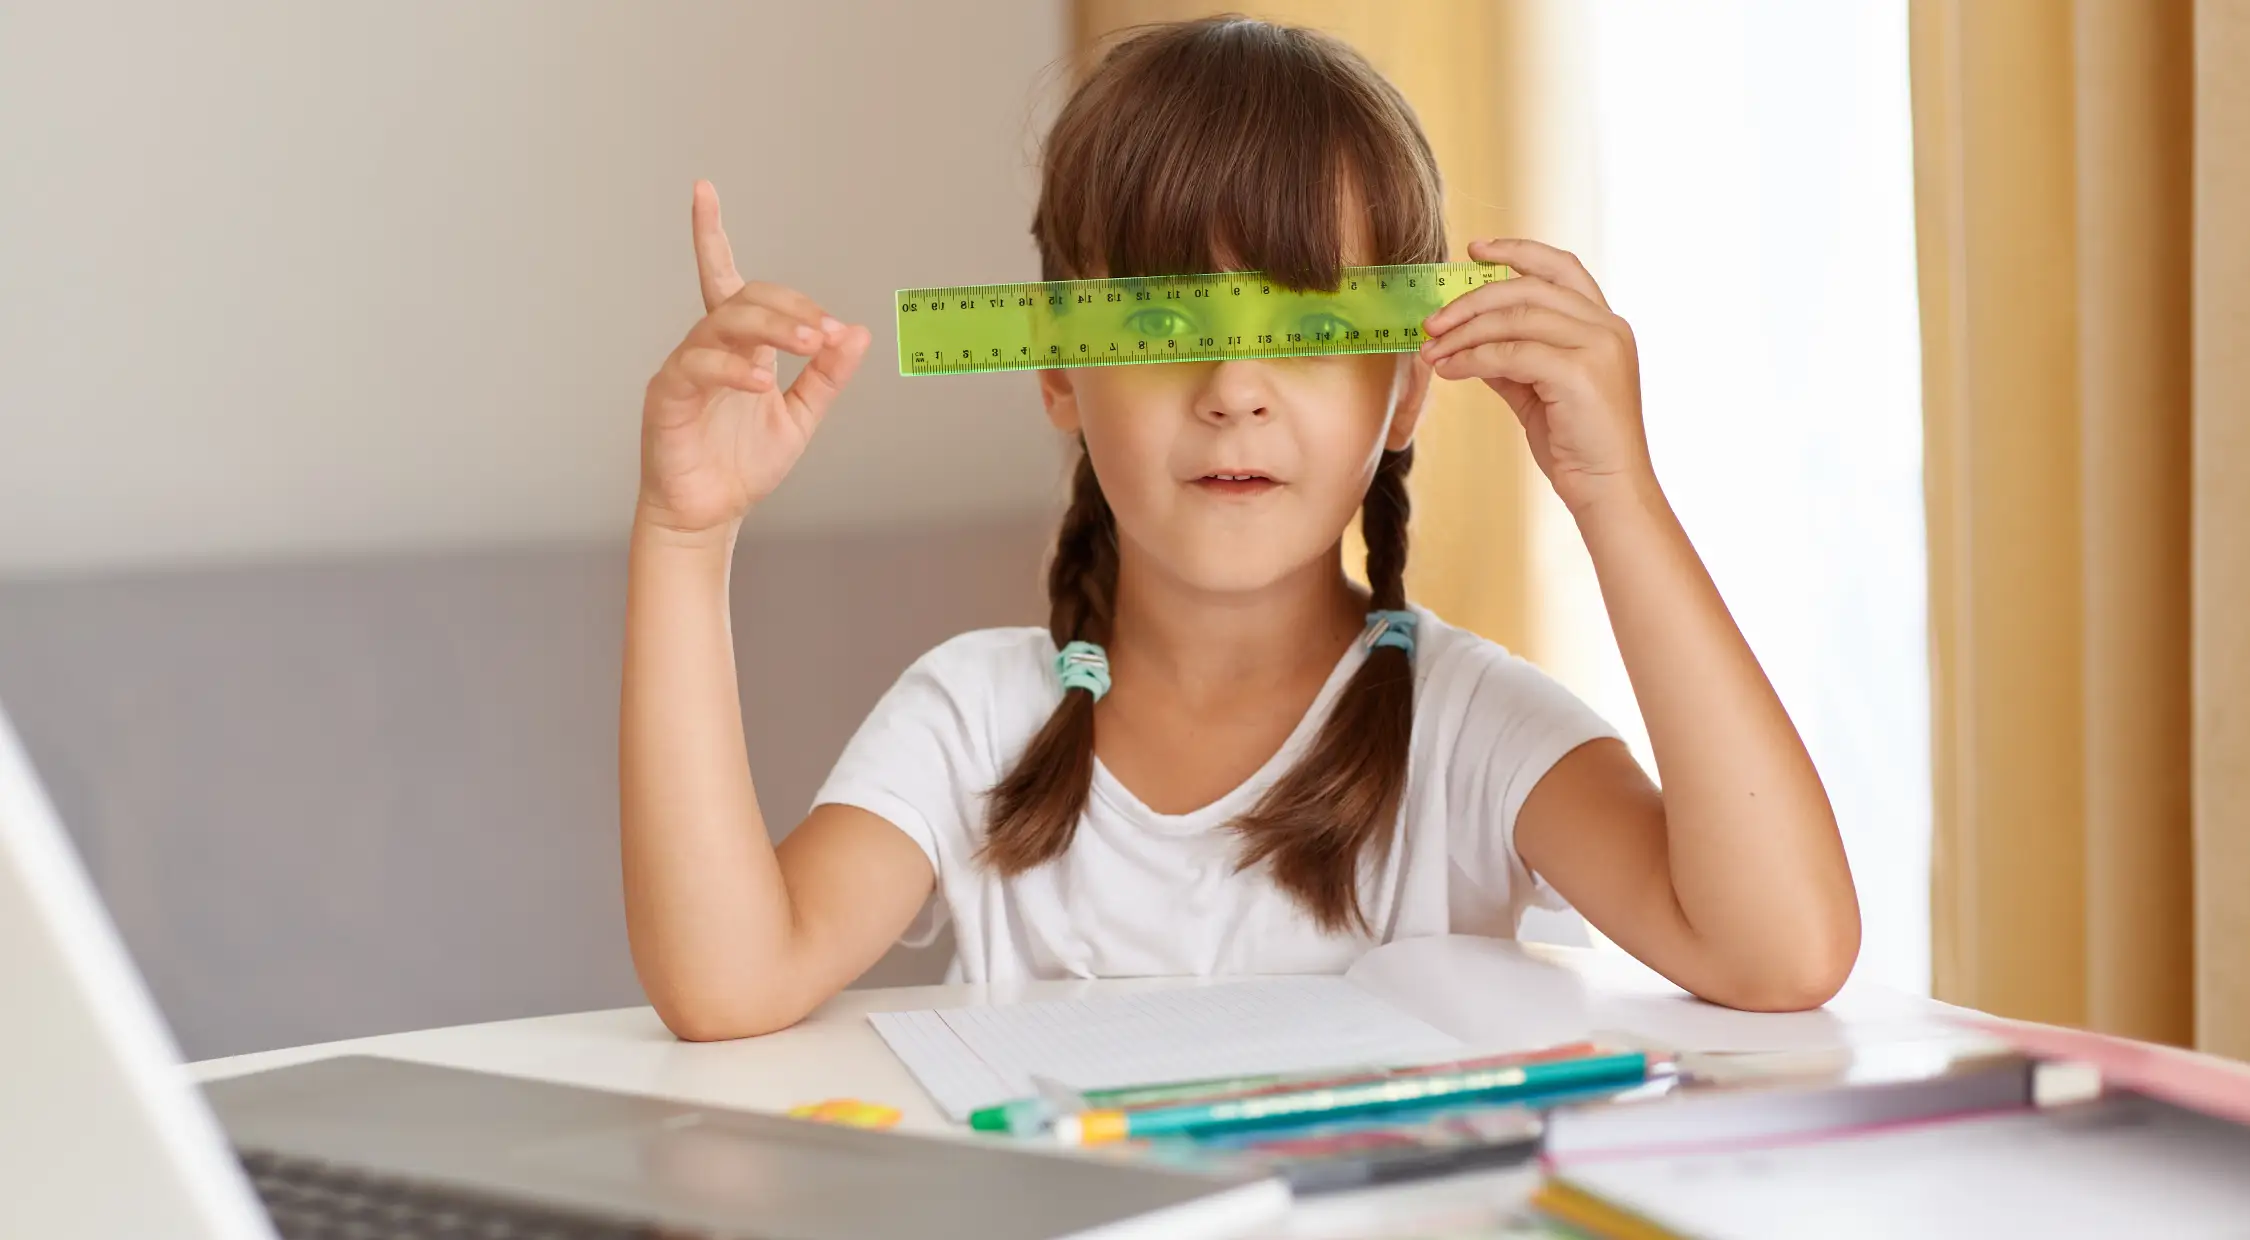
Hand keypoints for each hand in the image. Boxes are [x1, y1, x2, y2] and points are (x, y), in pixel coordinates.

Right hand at [637, 181, 873, 536]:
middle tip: (827, 331)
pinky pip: (698, 368)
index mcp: (738, 345)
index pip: (723, 277)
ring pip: (723, 325)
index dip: (709, 234)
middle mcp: (708, 347)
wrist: (711, 513)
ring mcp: (684, 369)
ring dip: (772, 328)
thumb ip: (827, 376)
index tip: (703, 190)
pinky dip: (733, 369)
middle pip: (743, 300)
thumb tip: (859, 333)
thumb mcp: (801, 417)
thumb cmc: (745, 464)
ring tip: (812, 343)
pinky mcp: (667, 397)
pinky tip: (762, 381)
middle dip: (790, 307)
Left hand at [1419, 239, 1653, 514]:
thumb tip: (1466, 342)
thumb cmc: (1577, 446)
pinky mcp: (1581, 373)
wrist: (1609, 491)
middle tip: (1432, 323)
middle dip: (1472, 301)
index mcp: (1604, 324)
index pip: (1561, 268)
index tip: (1474, 250)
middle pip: (1528, 288)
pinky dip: (1473, 358)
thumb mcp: (1539, 392)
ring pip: (1516, 317)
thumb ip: (1511, 360)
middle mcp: (1607, 327)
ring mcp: (1598, 347)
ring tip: (1432, 351)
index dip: (1518, 250)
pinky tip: (1450, 370)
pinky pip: (1512, 353)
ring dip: (1464, 333)